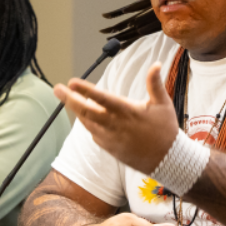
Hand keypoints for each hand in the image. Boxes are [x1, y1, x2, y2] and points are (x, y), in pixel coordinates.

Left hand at [54, 63, 178, 174]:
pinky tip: (83, 115)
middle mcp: (116, 125)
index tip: (72, 82)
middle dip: (70, 99)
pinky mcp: (110, 148)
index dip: (86, 90)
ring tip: (66, 98)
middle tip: (57, 89)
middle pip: (87, 112)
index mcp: (128, 112)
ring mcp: (111, 139)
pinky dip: (87, 123)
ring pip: (87, 123)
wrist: (167, 161)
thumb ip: (155, 84)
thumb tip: (156, 64)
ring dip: (76, 110)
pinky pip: (93, 134)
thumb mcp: (163, 105)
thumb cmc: (166, 130)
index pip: (102, 98)